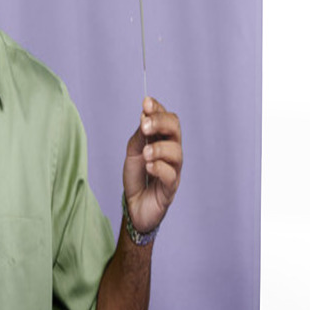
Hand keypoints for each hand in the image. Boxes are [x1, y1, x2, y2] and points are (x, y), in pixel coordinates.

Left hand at [123, 97, 181, 234]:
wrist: (134, 206)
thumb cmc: (137, 177)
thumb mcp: (133, 151)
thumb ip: (140, 135)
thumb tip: (144, 115)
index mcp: (163, 140)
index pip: (167, 119)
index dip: (158, 109)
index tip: (146, 103)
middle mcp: (171, 152)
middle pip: (175, 129)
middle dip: (161, 122)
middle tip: (145, 125)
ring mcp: (173, 170)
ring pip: (176, 152)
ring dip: (159, 148)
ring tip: (145, 153)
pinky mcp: (170, 188)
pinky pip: (171, 175)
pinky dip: (160, 168)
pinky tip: (148, 167)